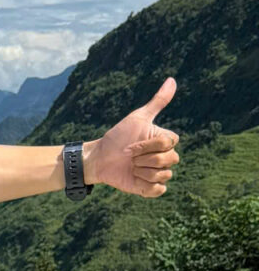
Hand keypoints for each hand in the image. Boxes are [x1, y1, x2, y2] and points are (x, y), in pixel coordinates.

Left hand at [83, 79, 179, 196]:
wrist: (99, 158)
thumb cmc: (117, 137)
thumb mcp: (137, 118)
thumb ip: (157, 102)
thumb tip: (172, 79)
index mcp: (164, 141)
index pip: (170, 143)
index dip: (149, 145)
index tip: (132, 144)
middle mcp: (164, 157)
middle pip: (170, 159)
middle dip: (145, 158)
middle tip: (129, 156)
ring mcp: (158, 173)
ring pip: (164, 175)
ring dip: (143, 171)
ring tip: (131, 167)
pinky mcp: (150, 188)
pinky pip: (159, 190)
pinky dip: (146, 186)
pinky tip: (135, 179)